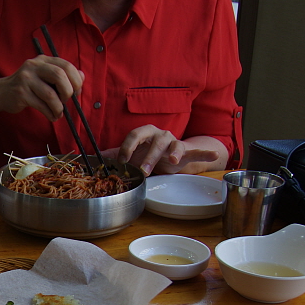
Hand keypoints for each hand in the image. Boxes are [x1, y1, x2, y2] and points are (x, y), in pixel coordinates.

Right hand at [0, 55, 82, 121]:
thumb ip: (62, 76)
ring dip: (58, 107)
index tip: (77, 91)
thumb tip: (82, 77)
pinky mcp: (21, 93)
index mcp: (43, 60)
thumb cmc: (28, 86)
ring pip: (50, 94)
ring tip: (58, 112)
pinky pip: (41, 105)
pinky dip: (50, 113)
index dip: (76, 79)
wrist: (2, 93)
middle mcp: (34, 66)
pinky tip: (52, 116)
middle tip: (67, 101)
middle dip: (68, 92)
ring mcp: (26, 79)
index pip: (66, 65)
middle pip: (59, 76)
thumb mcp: (44, 76)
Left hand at [101, 125, 223, 175]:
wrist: (168, 156)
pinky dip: (205, 152)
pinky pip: (197, 150)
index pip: (134, 135)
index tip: (122, 161)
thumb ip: (113, 154)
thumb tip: (90, 156)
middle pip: (155, 142)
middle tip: (143, 171)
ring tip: (172, 161)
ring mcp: (174, 142)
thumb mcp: (130, 154)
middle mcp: (160, 134)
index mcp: (144, 133)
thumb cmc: (146, 153)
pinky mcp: (187, 151)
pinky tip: (213, 154)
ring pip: (173, 146)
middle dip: (148, 156)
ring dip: (172, 154)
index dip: (128, 147)